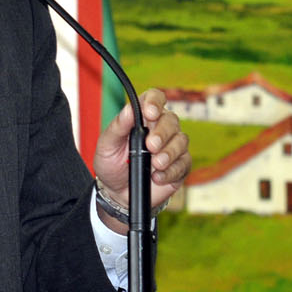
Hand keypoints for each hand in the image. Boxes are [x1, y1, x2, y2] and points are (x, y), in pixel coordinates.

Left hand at [92, 89, 190, 233]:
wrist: (117, 193)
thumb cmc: (111, 165)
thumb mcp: (107, 145)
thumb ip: (118, 127)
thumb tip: (129, 109)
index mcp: (142, 118)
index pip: (155, 98)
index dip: (155, 101)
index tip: (150, 113)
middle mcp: (160, 129)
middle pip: (171, 119)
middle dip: (162, 133)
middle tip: (151, 146)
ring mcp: (172, 147)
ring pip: (181, 140)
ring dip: (169, 152)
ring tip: (155, 164)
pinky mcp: (180, 166)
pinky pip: (184, 163)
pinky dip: (171, 171)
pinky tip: (157, 177)